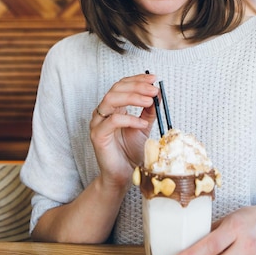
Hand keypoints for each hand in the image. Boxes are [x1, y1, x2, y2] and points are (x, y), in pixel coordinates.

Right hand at [90, 73, 158, 187]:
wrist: (123, 175)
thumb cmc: (131, 152)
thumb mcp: (144, 126)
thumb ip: (148, 111)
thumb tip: (157, 94)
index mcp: (113, 107)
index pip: (122, 85)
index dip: (137, 79)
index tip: (153, 79)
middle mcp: (103, 112)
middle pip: (116, 89)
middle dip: (137, 86)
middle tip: (153, 89)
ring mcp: (98, 123)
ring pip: (111, 99)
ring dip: (132, 97)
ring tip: (149, 101)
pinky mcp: (97, 135)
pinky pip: (112, 121)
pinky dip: (129, 119)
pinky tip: (142, 123)